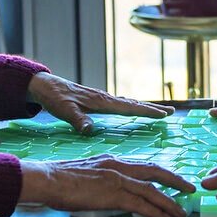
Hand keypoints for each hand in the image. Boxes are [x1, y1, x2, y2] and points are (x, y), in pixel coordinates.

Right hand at [19, 156, 193, 216]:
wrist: (48, 179)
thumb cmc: (58, 179)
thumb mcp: (85, 172)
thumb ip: (100, 178)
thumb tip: (105, 189)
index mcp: (111, 160)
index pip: (142, 165)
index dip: (160, 172)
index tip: (172, 179)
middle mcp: (117, 166)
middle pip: (155, 171)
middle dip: (175, 180)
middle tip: (189, 189)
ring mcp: (116, 179)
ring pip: (152, 190)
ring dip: (170, 202)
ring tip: (181, 213)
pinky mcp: (113, 194)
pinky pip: (141, 204)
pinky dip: (156, 212)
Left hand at [28, 71, 170, 134]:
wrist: (46, 86)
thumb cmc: (55, 98)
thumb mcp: (64, 110)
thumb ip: (78, 120)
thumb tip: (90, 130)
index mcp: (101, 102)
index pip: (129, 107)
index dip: (147, 111)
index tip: (164, 114)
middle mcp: (105, 98)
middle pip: (134, 103)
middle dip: (152, 108)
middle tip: (171, 112)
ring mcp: (102, 98)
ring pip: (128, 103)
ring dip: (144, 107)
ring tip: (159, 111)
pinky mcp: (97, 100)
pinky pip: (120, 104)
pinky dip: (132, 106)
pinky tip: (133, 109)